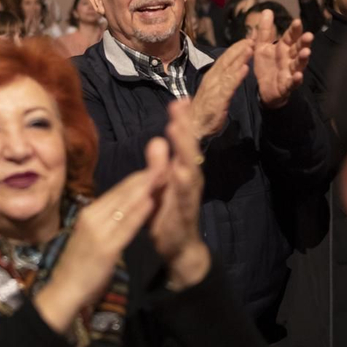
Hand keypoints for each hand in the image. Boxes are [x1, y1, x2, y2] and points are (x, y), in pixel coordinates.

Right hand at [33, 168, 156, 331]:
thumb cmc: (79, 263)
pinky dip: (139, 213)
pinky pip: (126, 226)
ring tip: (163, 176)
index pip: (117, 190)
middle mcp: (92, 216)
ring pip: (125, 205)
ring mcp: (99, 231)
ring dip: (145, 189)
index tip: (156, 167)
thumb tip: (125, 205)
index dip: (138, 178)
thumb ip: (106, 219)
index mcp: (90, 212)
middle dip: (145, 178)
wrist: (65, 289)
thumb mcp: (92, 234)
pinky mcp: (106, 247)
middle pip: (122, 192)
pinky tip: (151, 202)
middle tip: (164, 164)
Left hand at [145, 100, 209, 289]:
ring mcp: (189, 195)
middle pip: (188, 148)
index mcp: (182, 170)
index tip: (180, 98)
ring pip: (188, 167)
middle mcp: (190, 178)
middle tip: (179, 105)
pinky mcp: (185, 212)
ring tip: (177, 128)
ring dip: (183, 148)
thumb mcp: (161, 186)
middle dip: (184, 126)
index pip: (182, 141)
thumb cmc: (169, 213)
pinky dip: (182, 183)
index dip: (182, 120)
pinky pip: (184, 196)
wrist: (179, 248)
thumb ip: (158, 165)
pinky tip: (179, 170)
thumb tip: (156, 139)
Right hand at [188, 40, 251, 138]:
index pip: (223, 60)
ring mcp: (214, 88)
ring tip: (250, 48)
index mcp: (211, 77)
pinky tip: (245, 68)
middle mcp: (212, 79)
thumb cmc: (204, 112)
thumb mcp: (213, 94)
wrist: (194, 127)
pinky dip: (237, 76)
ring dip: (240, 58)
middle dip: (238, 49)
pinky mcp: (218, 99)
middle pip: (226, 60)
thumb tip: (229, 74)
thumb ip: (220, 83)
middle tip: (251, 39)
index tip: (246, 41)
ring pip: (228, 69)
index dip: (234, 50)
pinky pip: (229, 85)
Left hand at [254, 18, 312, 109]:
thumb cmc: (267, 65)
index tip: (297, 21)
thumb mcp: (261, 46)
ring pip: (298, 64)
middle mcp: (289, 58)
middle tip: (309, 36)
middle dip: (303, 43)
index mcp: (283, 48)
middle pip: (298, 49)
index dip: (294, 30)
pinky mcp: (287, 85)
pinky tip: (298, 76)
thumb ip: (264, 30)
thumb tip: (267, 10)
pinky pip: (292, 83)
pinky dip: (296, 80)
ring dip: (303, 59)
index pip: (290, 36)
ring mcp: (290, 72)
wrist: (263, 88)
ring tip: (306, 52)